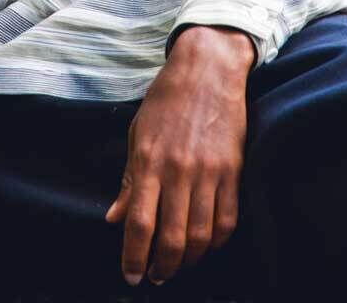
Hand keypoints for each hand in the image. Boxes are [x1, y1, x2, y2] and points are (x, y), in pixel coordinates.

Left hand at [105, 26, 255, 286]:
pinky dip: (217, 241)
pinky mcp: (233, 171)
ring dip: (190, 261)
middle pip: (172, 238)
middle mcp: (179, 170)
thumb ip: (129, 180)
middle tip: (156, 277)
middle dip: (162, 267)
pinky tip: (207, 245)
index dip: (133, 257)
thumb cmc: (166, 100)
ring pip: (202, 236)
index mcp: (149, 161)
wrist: (207, 69)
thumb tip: (113, 219)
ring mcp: (209, 172)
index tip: (130, 275)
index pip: (139, 223)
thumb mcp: (137, 133)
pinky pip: (227, 220)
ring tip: (179, 266)